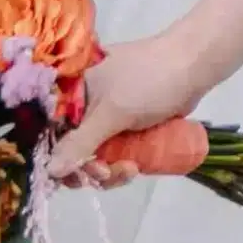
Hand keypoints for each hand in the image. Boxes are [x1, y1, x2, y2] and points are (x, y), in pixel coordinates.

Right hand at [61, 29, 212, 177]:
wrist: (193, 66)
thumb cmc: (149, 81)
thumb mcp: (113, 112)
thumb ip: (81, 142)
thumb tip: (48, 171)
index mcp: (72, 94)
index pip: (52, 134)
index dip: (61, 160)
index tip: (79, 176)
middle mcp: (84, 106)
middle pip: (73, 150)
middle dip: (90, 169)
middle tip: (108, 174)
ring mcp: (107, 118)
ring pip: (96, 156)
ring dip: (109, 171)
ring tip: (132, 169)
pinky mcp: (126, 127)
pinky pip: (115, 153)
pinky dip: (122, 165)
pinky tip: (136, 168)